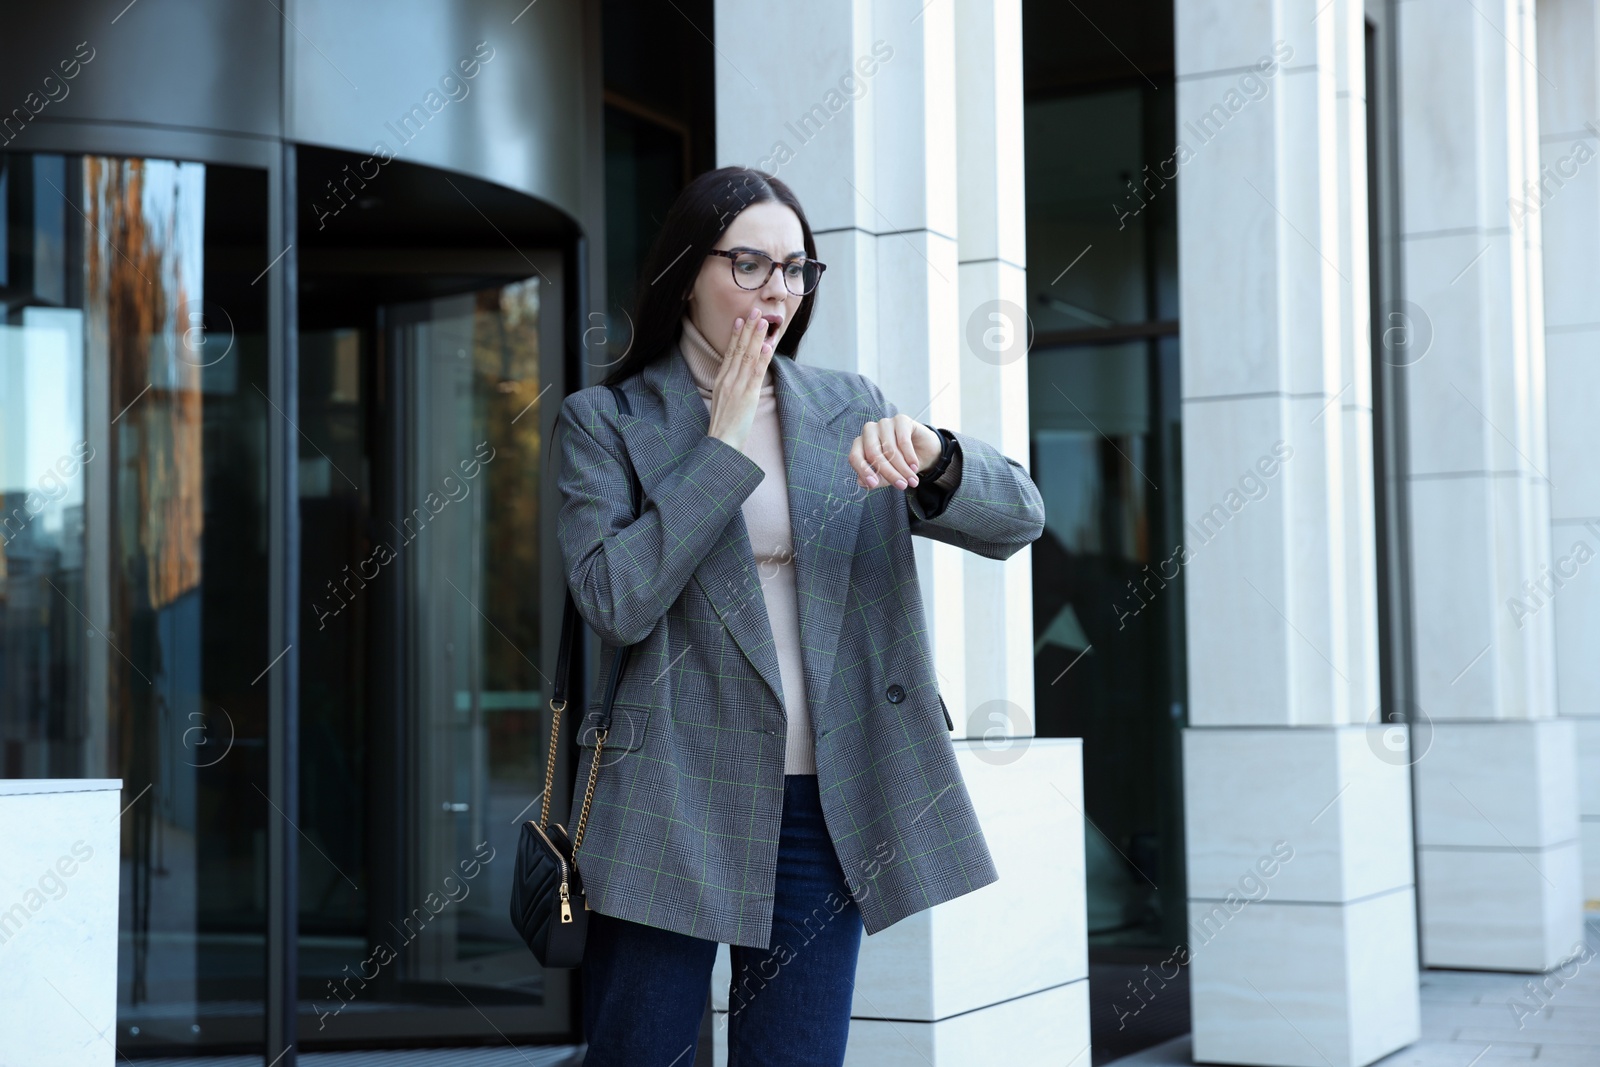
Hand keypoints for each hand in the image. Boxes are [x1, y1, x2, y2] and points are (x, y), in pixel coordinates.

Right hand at [706, 304, 774, 450]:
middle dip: (748, 329)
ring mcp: (737, 386)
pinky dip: (762, 359)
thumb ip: (728, 387)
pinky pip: (756, 373)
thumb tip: (736, 377)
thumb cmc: (723, 426)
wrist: (721, 442)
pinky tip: (766, 347)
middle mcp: (727, 380)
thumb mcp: (722, 402)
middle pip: (738, 350)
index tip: (741, 320)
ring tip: (764, 322)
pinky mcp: (747, 395)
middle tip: (756, 311)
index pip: (729, 352)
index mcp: (721, 381)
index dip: (736, 335)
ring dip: (756, 338)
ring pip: (748, 357)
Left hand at [848, 415, 942, 490]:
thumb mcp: (888, 476)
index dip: (863, 471)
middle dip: (889, 473)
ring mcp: (884, 423)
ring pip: (890, 449)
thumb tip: (861, 482)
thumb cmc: (900, 463)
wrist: (924, 452)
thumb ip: (876, 479)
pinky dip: (909, 456)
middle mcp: (869, 431)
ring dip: (903, 468)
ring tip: (912, 481)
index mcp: (861, 444)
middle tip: (902, 486)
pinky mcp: (900, 420)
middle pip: (873, 454)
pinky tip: (914, 466)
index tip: (874, 484)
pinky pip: (903, 441)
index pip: (855, 456)